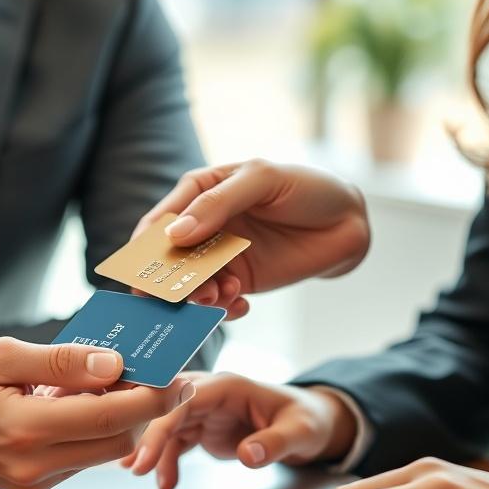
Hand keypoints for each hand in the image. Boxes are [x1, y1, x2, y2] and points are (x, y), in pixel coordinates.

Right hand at [0, 337, 193, 488]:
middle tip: (158, 376)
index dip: (152, 397)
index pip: (110, 417)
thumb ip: (62, 361)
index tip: (178, 379)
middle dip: (146, 408)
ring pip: (105, 453)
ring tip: (113, 384)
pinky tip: (83, 406)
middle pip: (118, 440)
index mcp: (24, 428)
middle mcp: (34, 465)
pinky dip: (94, 433)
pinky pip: (83, 460)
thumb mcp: (3, 355)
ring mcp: (36, 482)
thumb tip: (113, 364)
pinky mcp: (36, 488)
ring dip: (121, 420)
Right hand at [122, 372, 356, 488]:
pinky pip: (176, 442)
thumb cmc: (308, 419)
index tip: (145, 454)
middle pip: (165, 407)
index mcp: (228, 386)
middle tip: (129, 464)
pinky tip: (164, 483)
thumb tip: (249, 455)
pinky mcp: (203, 427)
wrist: (313, 424)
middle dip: (143, 432)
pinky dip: (166, 461)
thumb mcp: (300, 432)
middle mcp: (210, 394)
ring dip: (151, 449)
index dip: (160, 424)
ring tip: (138, 474)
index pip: (182, 400)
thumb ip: (275, 443)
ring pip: (165, 425)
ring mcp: (204, 410)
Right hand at [134, 160, 369, 318]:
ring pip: (191, 284)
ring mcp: (220, 256)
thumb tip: (175, 235)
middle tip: (169, 299)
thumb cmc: (305, 186)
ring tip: (217, 296)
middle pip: (168, 259)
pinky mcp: (240, 281)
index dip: (144, 247)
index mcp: (199, 192)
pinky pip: (219, 301)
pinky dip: (222, 308)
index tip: (139, 271)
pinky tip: (239, 304)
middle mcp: (203, 227)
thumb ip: (218, 204)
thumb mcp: (262, 180)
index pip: (159, 221)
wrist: (349, 219)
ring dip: (197, 296)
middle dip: (165, 281)